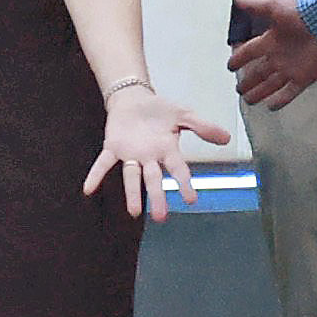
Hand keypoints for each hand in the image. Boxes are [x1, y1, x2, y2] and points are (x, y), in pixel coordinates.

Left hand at [78, 86, 236, 219]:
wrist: (133, 98)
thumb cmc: (160, 110)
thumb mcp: (184, 114)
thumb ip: (203, 126)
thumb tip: (227, 138)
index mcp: (167, 150)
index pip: (178, 169)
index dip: (184, 184)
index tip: (191, 200)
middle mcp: (149, 157)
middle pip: (153, 180)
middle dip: (157, 197)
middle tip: (161, 217)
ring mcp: (130, 154)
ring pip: (131, 176)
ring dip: (132, 193)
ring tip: (134, 212)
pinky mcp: (112, 147)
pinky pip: (104, 163)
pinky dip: (96, 175)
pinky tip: (88, 189)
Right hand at [226, 0, 316, 110]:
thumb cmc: (301, 13)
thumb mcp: (273, 7)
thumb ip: (254, 6)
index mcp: (271, 40)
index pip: (250, 52)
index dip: (239, 58)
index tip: (230, 66)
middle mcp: (279, 56)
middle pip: (259, 72)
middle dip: (248, 81)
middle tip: (239, 89)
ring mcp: (291, 68)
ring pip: (271, 84)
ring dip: (259, 92)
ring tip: (249, 100)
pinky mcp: (304, 78)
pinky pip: (290, 92)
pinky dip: (280, 100)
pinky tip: (271, 107)